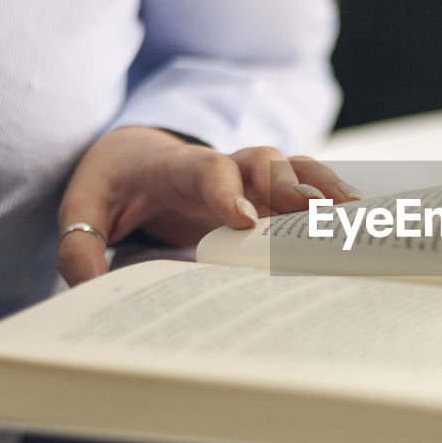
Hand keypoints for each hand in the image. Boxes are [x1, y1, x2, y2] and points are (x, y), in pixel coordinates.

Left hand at [57, 126, 358, 285]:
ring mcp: (252, 176)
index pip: (208, 169)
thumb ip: (80, 244)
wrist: (136, 154)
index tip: (241, 219)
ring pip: (296, 168)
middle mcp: (225, 164)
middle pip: (265, 162)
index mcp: (178, 166)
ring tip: (354, 213)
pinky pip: (309, 187)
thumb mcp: (83, 207)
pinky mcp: (269, 192)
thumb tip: (89, 287)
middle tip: (315, 217)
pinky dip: (334, 196)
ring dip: (325, 187)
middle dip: (291, 187)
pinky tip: (361, 217)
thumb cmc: (114, 184)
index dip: (226, 190)